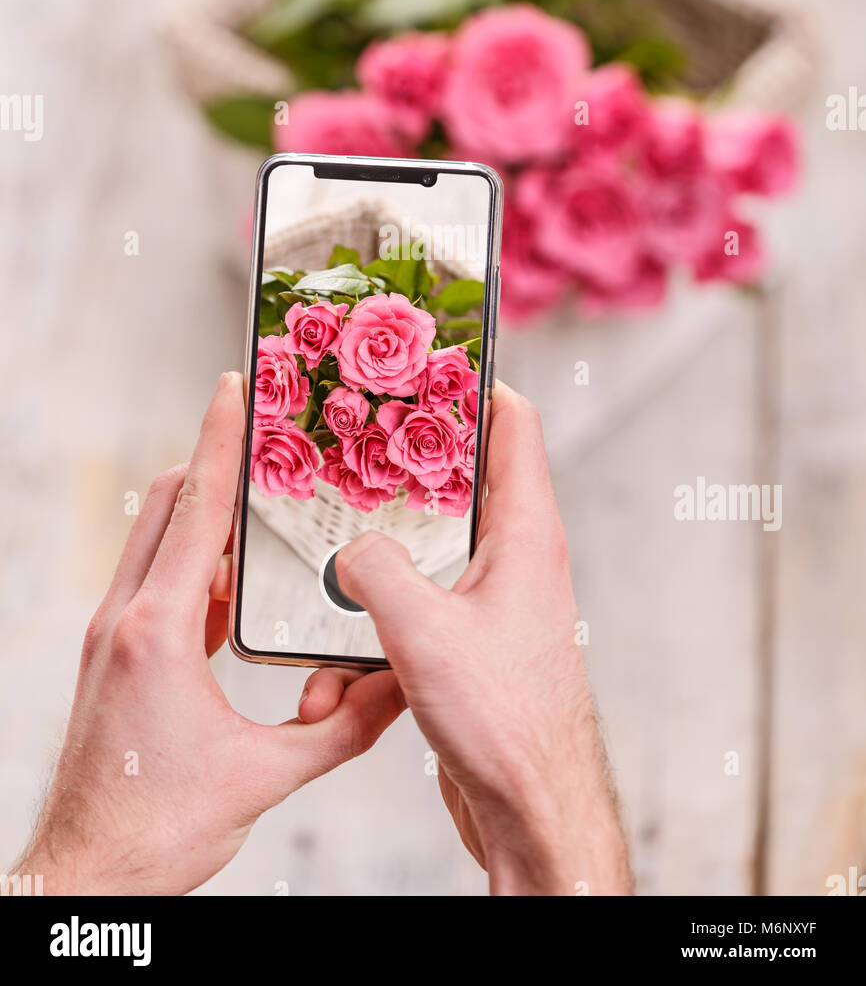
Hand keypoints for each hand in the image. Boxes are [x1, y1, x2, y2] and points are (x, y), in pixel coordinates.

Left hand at [13, 373, 403, 895]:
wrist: (86, 876)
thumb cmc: (157, 830)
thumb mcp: (265, 776)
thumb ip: (342, 726)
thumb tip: (402, 686)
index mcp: (157, 631)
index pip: (195, 508)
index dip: (220, 440)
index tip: (235, 386)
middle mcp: (124, 618)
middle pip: (168, 505)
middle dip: (214, 459)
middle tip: (264, 430)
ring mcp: (112, 635)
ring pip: (157, 540)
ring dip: (204, 512)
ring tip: (259, 499)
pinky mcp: (113, 655)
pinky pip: (155, 582)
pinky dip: (194, 563)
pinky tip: (234, 584)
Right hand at [336, 382, 631, 895]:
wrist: (531, 813)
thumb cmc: (505, 722)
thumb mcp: (421, 630)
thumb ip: (374, 571)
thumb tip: (350, 551)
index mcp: (524, 535)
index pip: (514, 426)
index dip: (474, 385)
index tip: (427, 362)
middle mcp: (514, 561)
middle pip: (452, 490)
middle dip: (392, 485)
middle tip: (345, 459)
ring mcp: (491, 606)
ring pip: (416, 566)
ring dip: (364, 592)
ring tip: (321, 619)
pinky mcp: (468, 650)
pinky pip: (408, 623)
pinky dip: (368, 647)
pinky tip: (335, 687)